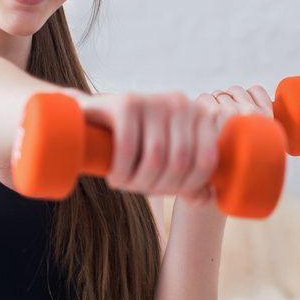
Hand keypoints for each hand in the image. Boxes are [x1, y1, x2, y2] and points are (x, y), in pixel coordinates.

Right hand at [78, 85, 272, 205]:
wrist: (93, 119)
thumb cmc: (136, 145)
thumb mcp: (166, 162)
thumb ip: (189, 181)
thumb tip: (205, 199)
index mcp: (200, 115)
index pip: (206, 162)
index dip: (186, 186)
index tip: (165, 191)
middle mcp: (180, 102)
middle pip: (179, 163)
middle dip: (157, 187)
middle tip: (137, 188)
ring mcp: (153, 100)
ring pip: (154, 158)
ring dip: (137, 182)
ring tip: (124, 183)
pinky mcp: (125, 103)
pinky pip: (128, 147)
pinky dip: (121, 171)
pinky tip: (115, 176)